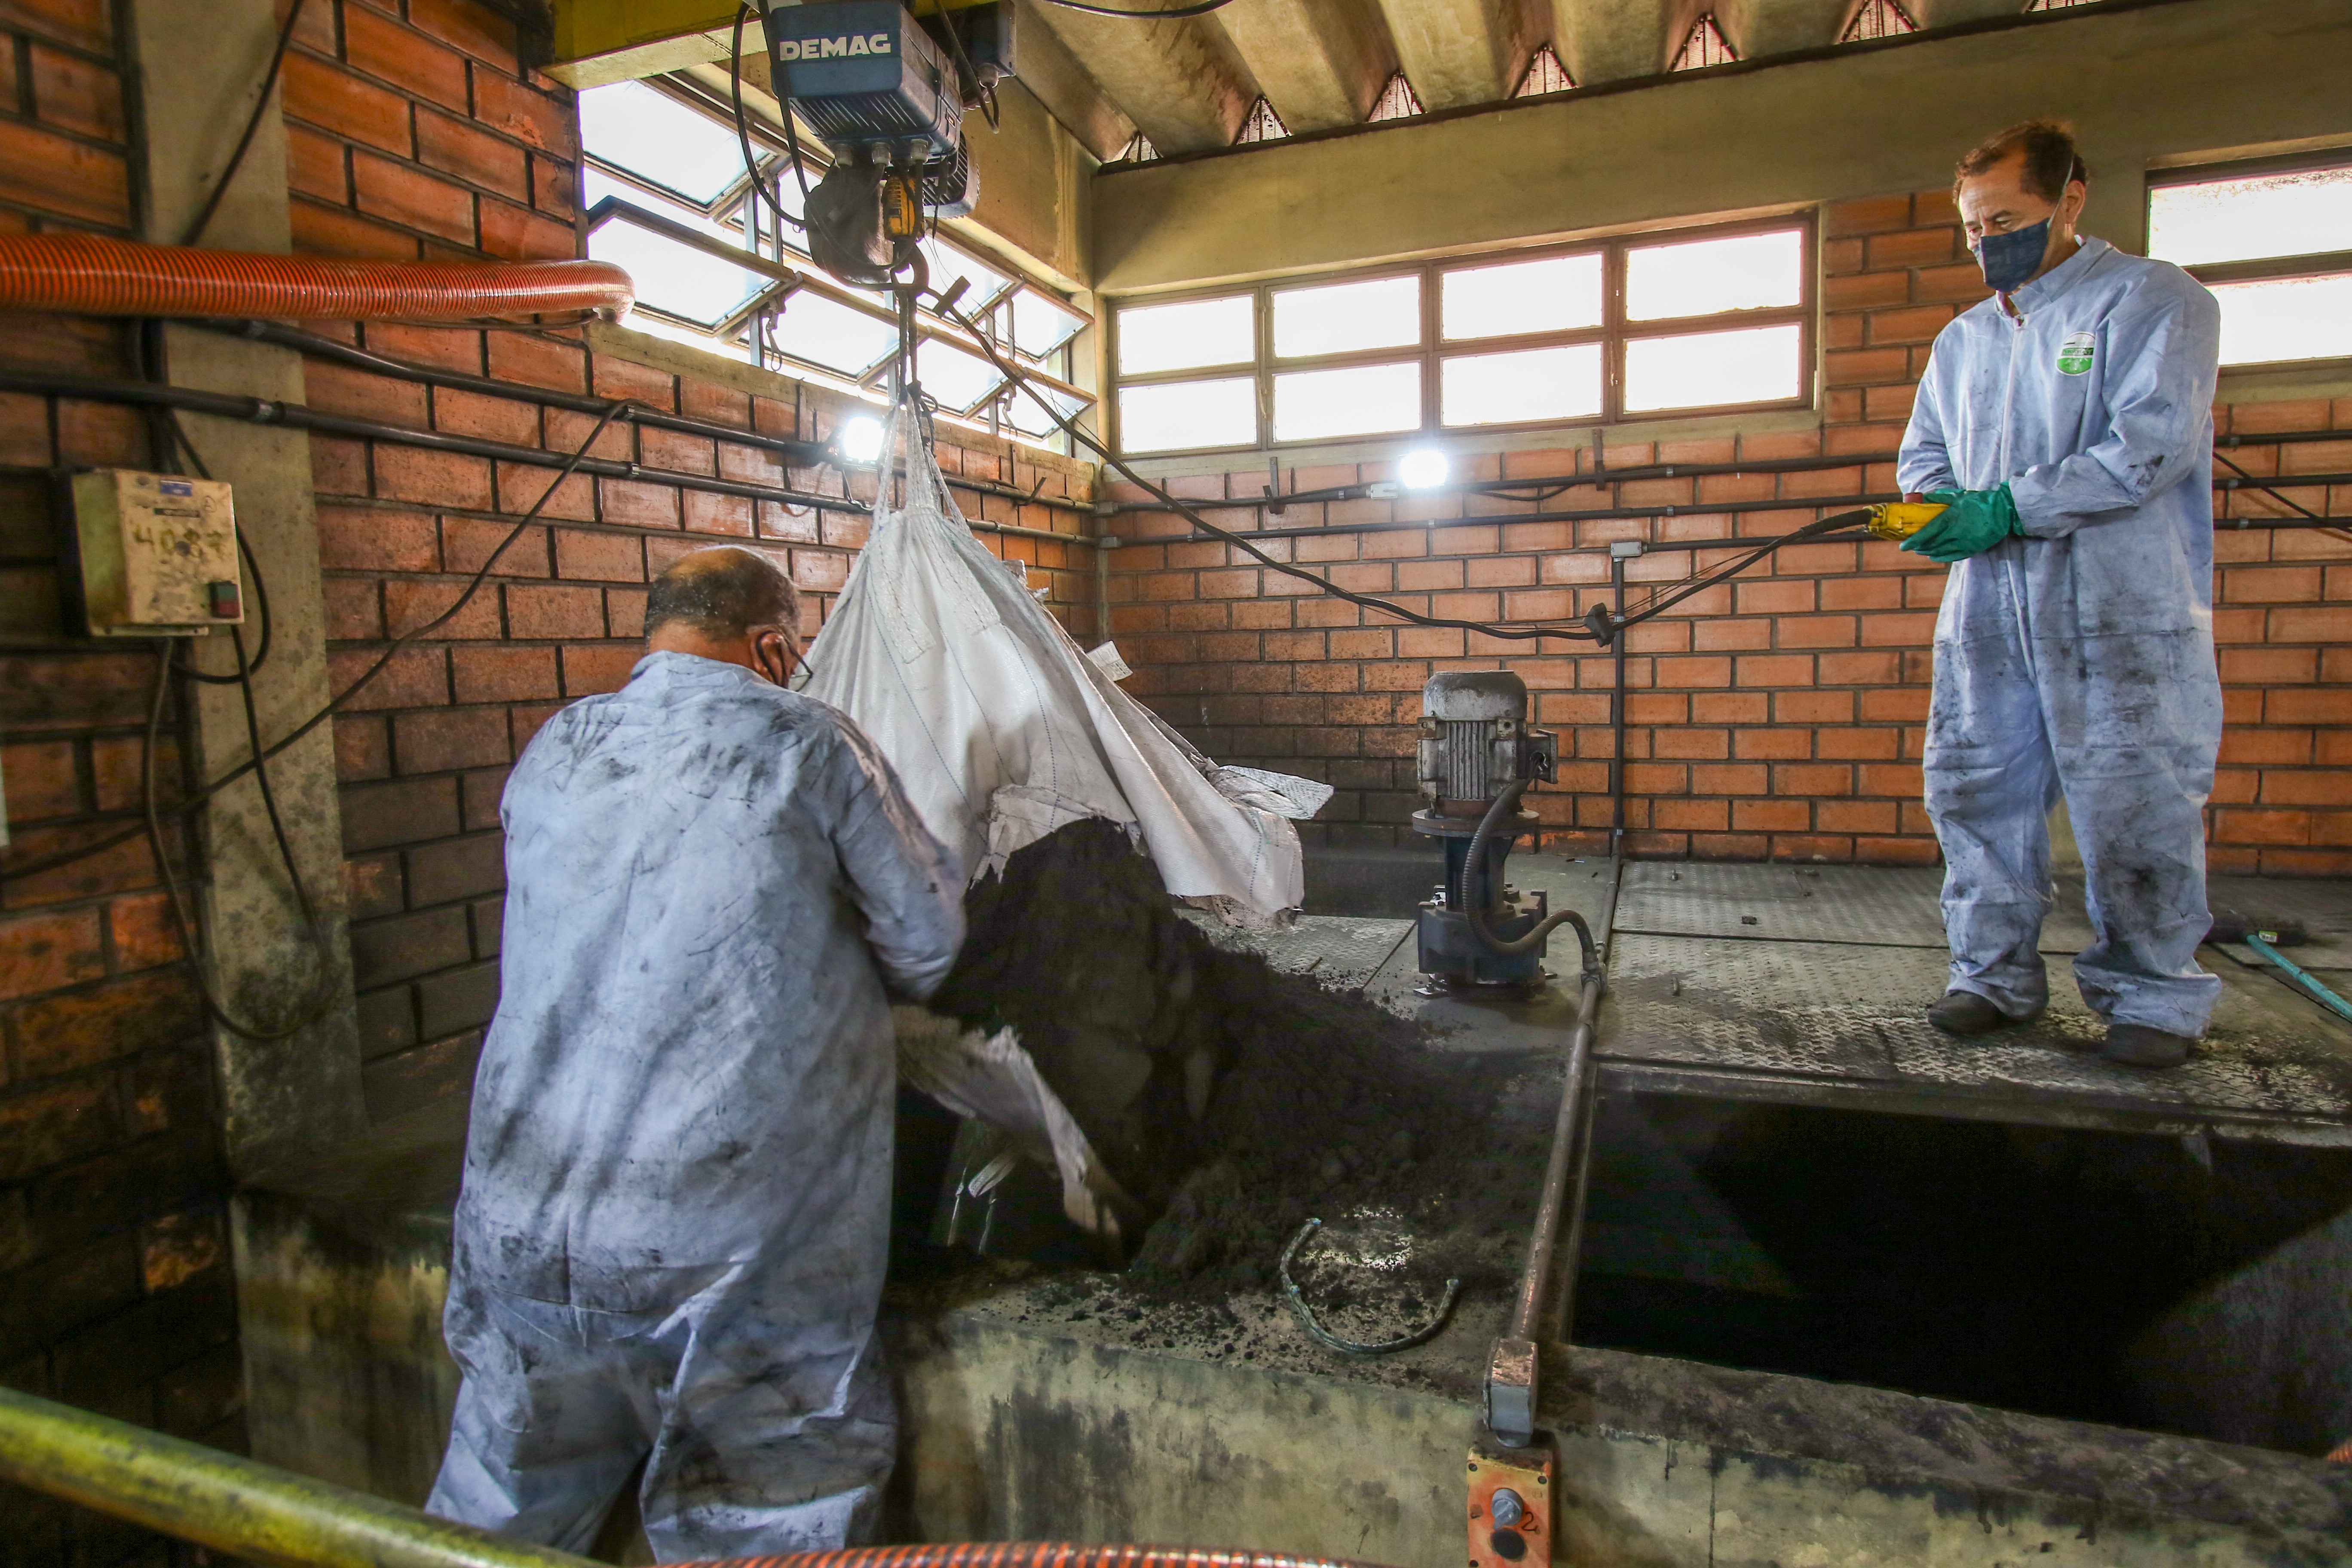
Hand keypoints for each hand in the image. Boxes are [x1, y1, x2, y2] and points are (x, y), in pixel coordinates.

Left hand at [1901, 485, 2019, 563]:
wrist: (2004, 510)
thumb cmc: (1979, 501)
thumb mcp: (1958, 496)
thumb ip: (1938, 498)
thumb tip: (1920, 499)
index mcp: (1952, 517)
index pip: (1928, 532)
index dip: (1914, 540)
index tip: (1903, 546)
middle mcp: (1958, 532)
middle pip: (1932, 544)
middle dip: (1919, 547)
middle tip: (1911, 546)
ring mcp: (1966, 542)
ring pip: (1941, 552)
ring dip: (1928, 552)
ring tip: (1921, 550)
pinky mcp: (1973, 549)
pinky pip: (1953, 557)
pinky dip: (1941, 557)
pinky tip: (1934, 556)